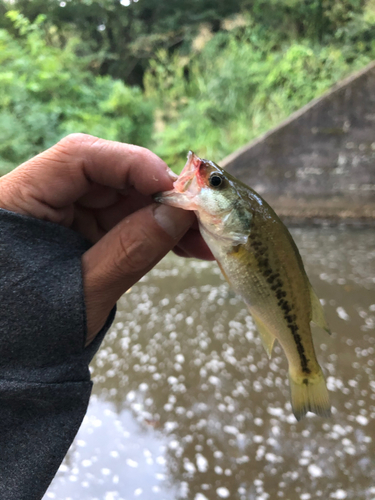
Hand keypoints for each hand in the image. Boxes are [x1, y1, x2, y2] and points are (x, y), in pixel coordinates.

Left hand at [0, 134, 212, 344]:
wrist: (17, 363)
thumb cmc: (33, 335)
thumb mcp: (82, 294)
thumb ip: (128, 251)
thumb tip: (177, 215)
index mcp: (19, 200)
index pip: (79, 158)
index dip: (132, 164)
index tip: (175, 189)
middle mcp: (42, 198)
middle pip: (109, 176)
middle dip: (160, 196)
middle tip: (203, 219)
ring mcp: (65, 215)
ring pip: (123, 199)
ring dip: (165, 217)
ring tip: (203, 242)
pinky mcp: (83, 233)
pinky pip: (124, 222)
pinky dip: (154, 233)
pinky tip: (185, 246)